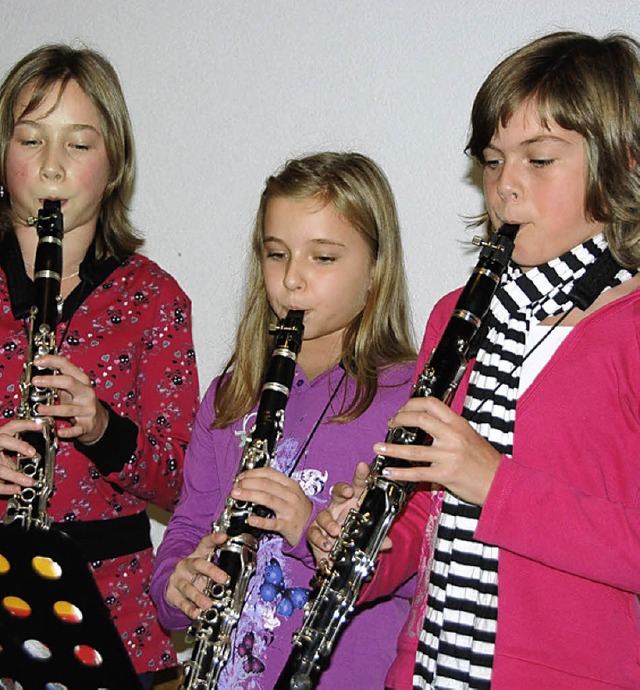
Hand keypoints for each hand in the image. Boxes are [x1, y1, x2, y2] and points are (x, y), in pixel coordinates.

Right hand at [0, 418, 42, 494]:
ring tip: (29, 482)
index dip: (25, 424)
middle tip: (33, 452)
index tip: (40, 425)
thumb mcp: (3, 451)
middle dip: (18, 445)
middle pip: (2, 440)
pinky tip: (15, 489)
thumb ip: (16, 453)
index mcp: (0, 438)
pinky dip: (5, 487)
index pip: (12, 427)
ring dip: (15, 475)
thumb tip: (36, 458)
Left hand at [30, 354, 108, 444]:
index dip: (52, 361)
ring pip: (70, 409)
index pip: (67, 366)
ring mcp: (88, 409)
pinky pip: (77, 429)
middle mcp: (86, 393)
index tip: (38, 361)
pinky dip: (69, 431)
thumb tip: (38, 374)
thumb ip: (58, 382)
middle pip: (70, 383)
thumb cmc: (80, 402)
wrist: (98, 421)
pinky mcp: (87, 425)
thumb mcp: (72, 390)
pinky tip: (60, 431)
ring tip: (39, 409)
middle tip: (35, 381)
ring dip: (53, 409)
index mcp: (82, 381)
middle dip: (51, 381)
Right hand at [165, 532, 229, 619]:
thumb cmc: (196, 575)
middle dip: (211, 571)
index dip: (214, 539)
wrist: (173, 586)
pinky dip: (189, 609)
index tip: (224, 536)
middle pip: (197, 564)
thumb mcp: (206, 567)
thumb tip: (242, 568)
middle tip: (224, 578)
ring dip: (199, 596)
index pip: (205, 544)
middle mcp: (187, 566)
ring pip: (188, 587)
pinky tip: (196, 613)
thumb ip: (219, 566)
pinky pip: (181, 602)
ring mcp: (178, 579)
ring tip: (208, 604)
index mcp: (197, 556)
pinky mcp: (172, 594)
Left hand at [231, 467, 311, 546]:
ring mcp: (290, 510)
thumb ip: (274, 486)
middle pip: (266, 485)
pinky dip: (260, 521)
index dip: (253, 473)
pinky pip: (272, 523)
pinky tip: (250, 519)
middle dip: (248, 483)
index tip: (242, 476)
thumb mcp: (291, 492)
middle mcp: (291, 495)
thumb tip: (251, 481)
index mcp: (290, 485)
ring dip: (249, 495)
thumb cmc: (298, 508)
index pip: (270, 473)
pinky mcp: (288, 526)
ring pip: (268, 499)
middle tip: (236, 486)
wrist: (312, 526)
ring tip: (237, 495)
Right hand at [307, 462, 380, 562]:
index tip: (363, 467)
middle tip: (348, 492)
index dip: (361, 476)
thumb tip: (388, 542)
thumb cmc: (351, 537)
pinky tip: (327, 546)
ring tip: (336, 531)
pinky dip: (320, 539)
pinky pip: (314, 532)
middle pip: (338, 492)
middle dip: (342, 489)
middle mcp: (338, 508)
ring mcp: (326, 519)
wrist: (332, 553)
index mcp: (353, 504)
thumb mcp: (366, 539)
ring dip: (330, 523)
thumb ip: (377, 540)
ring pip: (324, 515)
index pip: (358, 487)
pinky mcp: (315, 532)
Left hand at [373, 397, 500, 505]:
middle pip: (419, 419)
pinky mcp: (445, 475)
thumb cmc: (485, 461)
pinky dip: (400, 472)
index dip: (411, 404)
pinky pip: (417, 473)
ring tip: (378, 447)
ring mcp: (448, 455)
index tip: (401, 410)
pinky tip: (389, 471)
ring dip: (391, 448)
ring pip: (413, 449)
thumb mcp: (469, 435)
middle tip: (390, 424)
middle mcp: (453, 436)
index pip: (431, 403)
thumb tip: (425, 422)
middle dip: (399, 419)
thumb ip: (449, 428)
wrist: (500, 483)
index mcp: (458, 423)